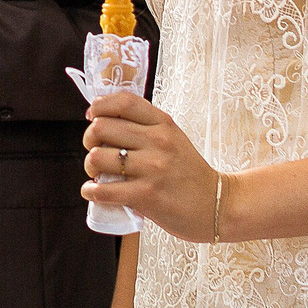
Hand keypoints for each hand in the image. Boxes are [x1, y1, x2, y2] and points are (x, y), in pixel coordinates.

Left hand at [81, 92, 231, 243]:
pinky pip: (103, 190)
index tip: (93, 116)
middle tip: (96, 152)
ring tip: (98, 175)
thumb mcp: (174, 139)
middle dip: (89, 140)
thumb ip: (145, 128)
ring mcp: (153, 168)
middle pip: (101, 128)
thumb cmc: (189, 173)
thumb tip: (100, 120)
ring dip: (90, 167)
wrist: (217, 206)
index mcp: (163, 124)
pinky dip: (91, 191)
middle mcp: (158, 142)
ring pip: (97, 157)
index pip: (123, 102)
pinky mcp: (147, 196)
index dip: (100, 106)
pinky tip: (94, 191)